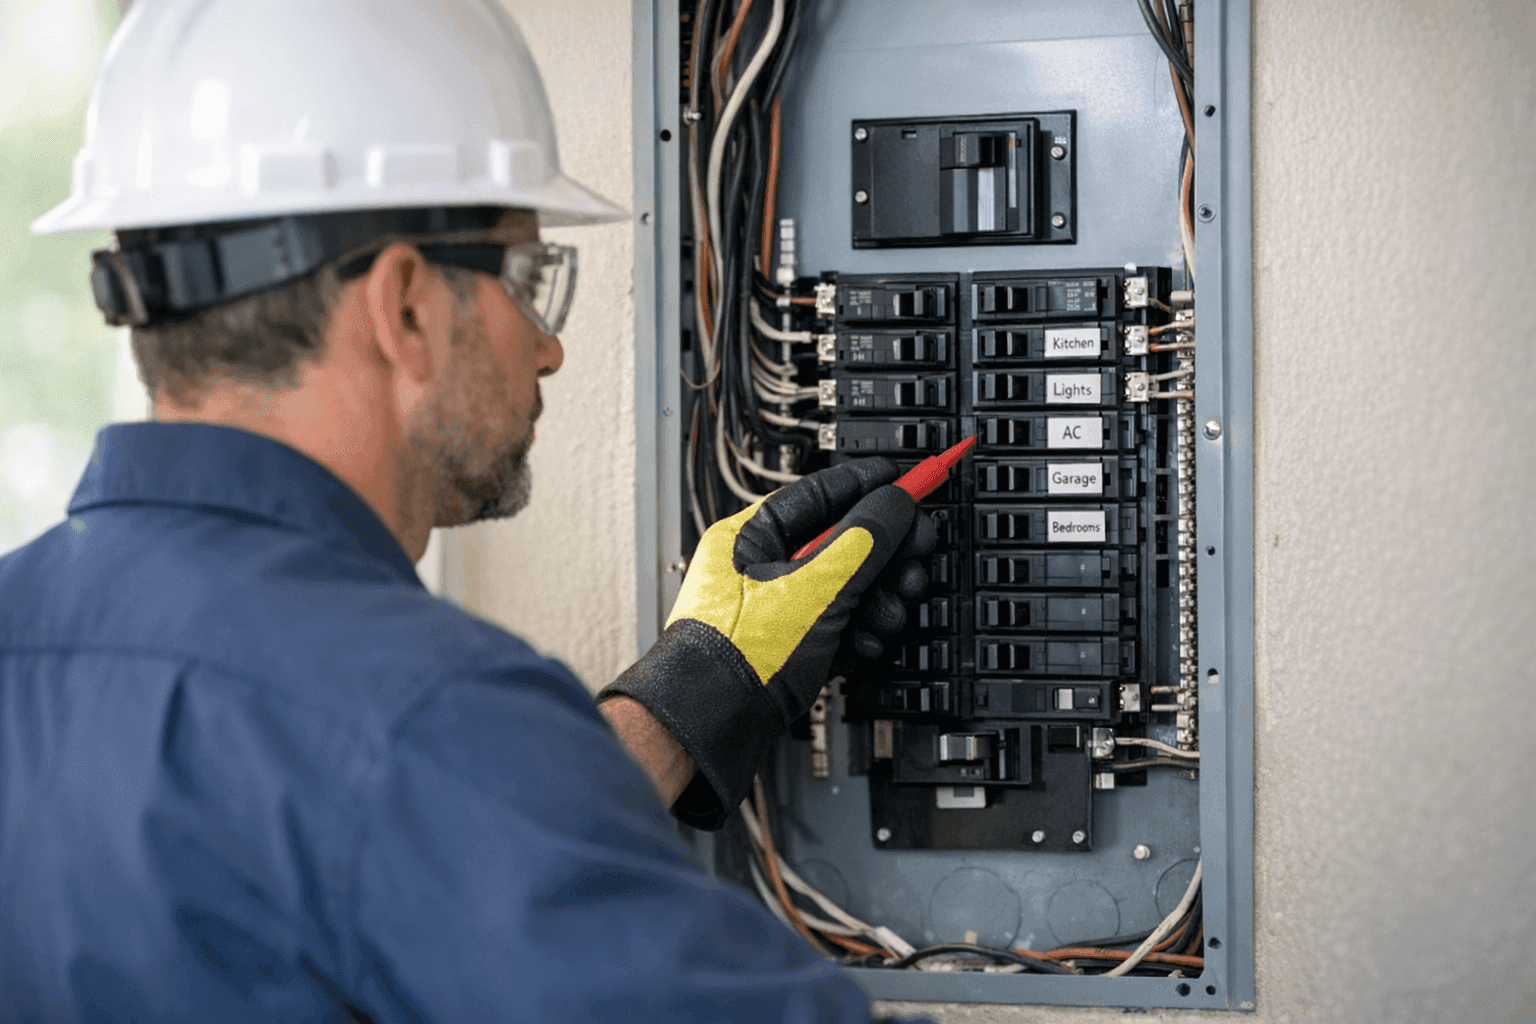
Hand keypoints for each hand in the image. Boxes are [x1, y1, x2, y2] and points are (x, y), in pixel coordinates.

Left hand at [600, 458, 915, 828]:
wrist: (714, 724)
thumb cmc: (738, 655)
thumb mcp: (818, 587)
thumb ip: (864, 541)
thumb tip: (896, 504)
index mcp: (752, 536)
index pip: (821, 492)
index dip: (870, 485)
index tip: (908, 478)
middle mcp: (762, 566)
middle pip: (842, 542)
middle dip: (885, 557)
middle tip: (915, 561)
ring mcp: (777, 607)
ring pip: (846, 586)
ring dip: (878, 600)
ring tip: (890, 614)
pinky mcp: (790, 643)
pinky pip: (838, 623)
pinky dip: (859, 632)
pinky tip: (869, 644)